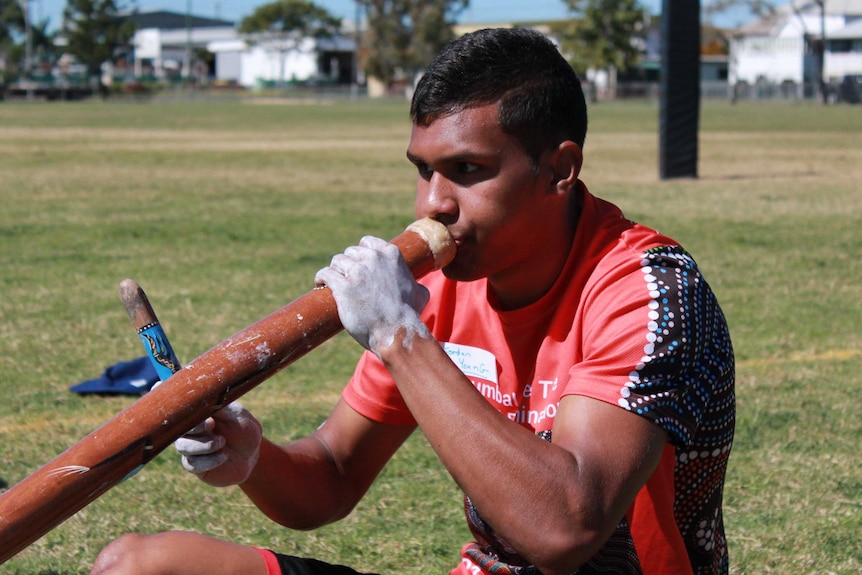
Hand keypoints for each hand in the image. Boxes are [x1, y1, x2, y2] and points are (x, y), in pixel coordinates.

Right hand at [173, 402, 261, 486]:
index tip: (211, 421)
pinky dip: (208, 461)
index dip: (196, 419)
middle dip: (197, 431)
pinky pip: (192, 464)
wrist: (253, 455)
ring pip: (183, 446)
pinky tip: (223, 457)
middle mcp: (192, 432)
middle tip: (216, 432)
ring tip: (223, 443)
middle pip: (180, 430)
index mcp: (201, 416)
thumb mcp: (239, 416)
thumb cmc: (245, 431)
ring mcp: (192, 449)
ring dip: (204, 446)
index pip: (188, 414)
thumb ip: (223, 408)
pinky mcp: (196, 466)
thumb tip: (207, 400)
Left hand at [314, 236, 430, 354]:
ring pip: (337, 262)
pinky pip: (326, 274)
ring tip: (332, 282)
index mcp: (390, 254)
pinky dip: (321, 278)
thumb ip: (415, 284)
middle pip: (350, 252)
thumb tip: (417, 288)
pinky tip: (320, 284)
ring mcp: (357, 272)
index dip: (359, 253)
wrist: (396, 333)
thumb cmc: (409, 315)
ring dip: (334, 271)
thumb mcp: (420, 293)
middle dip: (347, 264)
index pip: (366, 242)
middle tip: (345, 277)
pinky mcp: (343, 286)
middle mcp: (373, 258)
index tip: (357, 263)